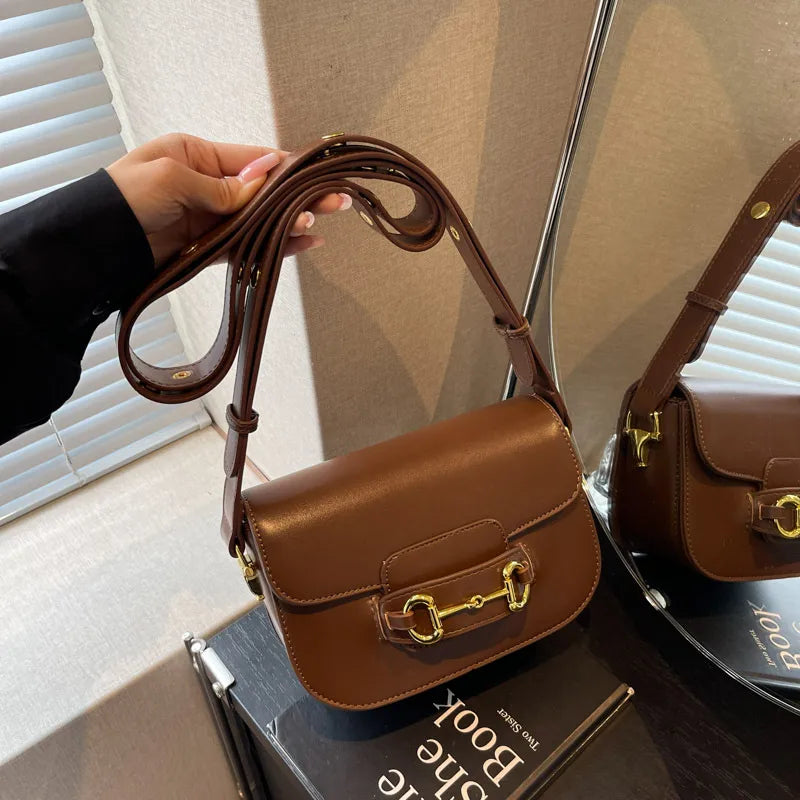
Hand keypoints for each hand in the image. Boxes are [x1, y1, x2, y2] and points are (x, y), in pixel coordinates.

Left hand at [106, 133, 350, 264]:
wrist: (92, 249)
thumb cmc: (123, 200)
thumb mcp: (172, 179)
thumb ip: (222, 185)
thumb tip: (265, 177)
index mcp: (195, 154)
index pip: (251, 160)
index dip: (285, 169)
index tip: (317, 175)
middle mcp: (206, 184)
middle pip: (262, 191)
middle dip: (297, 197)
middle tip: (334, 202)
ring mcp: (209, 218)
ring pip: (260, 221)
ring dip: (289, 223)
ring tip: (318, 224)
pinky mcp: (207, 249)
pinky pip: (247, 246)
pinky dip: (273, 246)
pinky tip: (300, 244)